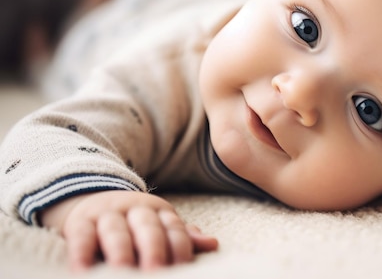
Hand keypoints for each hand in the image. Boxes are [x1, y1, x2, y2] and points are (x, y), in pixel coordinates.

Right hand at [40, 190, 217, 270]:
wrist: (89, 198)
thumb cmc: (133, 225)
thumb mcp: (159, 226)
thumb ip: (182, 238)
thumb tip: (213, 243)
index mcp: (159, 211)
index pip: (174, 228)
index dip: (180, 248)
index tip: (183, 268)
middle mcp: (135, 209)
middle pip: (148, 228)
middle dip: (154, 250)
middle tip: (156, 272)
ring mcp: (107, 214)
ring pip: (116, 232)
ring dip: (121, 253)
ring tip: (123, 272)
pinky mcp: (80, 223)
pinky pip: (81, 236)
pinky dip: (82, 253)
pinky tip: (84, 271)